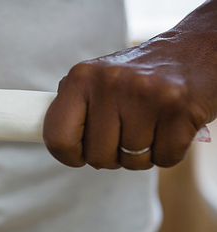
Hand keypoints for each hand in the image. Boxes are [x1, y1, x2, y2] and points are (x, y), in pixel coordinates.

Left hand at [43, 2, 216, 169]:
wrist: (196, 49)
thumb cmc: (140, 75)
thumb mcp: (99, 79)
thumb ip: (76, 107)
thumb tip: (55, 142)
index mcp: (82, 77)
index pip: (57, 137)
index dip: (68, 156)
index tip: (79, 154)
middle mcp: (110, 83)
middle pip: (97, 156)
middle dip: (112, 155)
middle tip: (127, 133)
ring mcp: (146, 96)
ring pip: (132, 161)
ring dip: (142, 154)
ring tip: (150, 126)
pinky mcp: (180, 110)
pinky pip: (164, 159)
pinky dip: (168, 152)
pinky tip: (171, 127)